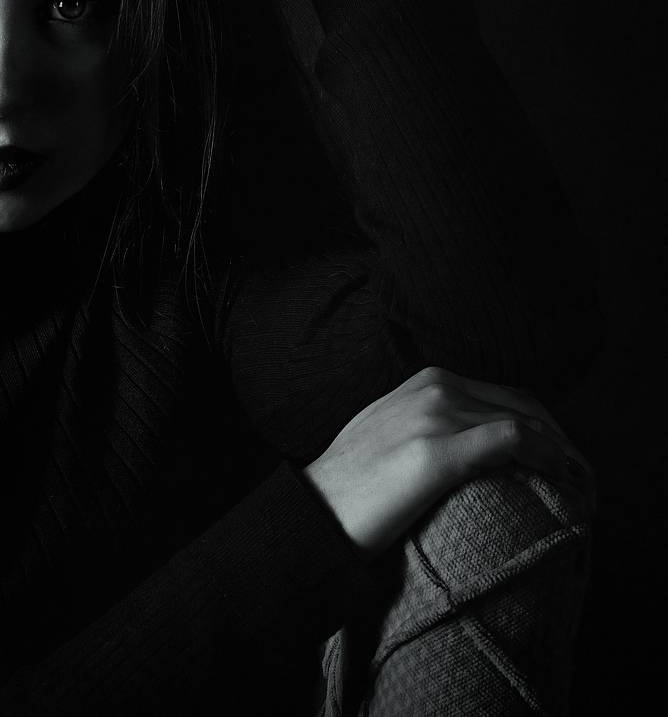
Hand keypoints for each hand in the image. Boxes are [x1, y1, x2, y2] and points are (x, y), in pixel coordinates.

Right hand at [302, 366, 593, 558]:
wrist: (313, 511)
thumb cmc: (351, 485)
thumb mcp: (390, 431)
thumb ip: (428, 421)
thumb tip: (474, 444)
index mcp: (423, 381)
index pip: (506, 394)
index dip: (545, 427)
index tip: (559, 463)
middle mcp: (432, 387)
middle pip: (525, 405)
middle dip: (562, 441)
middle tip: (578, 481)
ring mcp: (434, 415)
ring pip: (527, 422)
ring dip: (563, 456)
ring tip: (577, 491)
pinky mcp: (436, 451)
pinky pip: (514, 441)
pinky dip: (547, 458)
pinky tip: (558, 481)